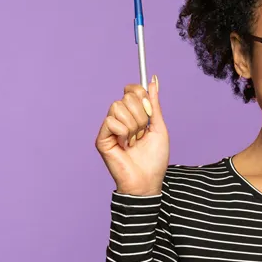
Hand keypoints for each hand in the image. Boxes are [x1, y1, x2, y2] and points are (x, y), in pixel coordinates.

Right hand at [96, 76, 167, 195]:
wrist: (148, 181)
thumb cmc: (155, 159)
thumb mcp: (159, 127)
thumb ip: (154, 104)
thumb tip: (154, 80)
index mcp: (133, 115)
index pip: (130, 90)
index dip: (140, 93)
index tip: (149, 109)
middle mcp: (119, 119)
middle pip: (126, 96)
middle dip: (140, 115)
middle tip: (142, 133)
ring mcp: (109, 128)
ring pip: (117, 107)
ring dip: (133, 126)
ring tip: (134, 141)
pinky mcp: (102, 138)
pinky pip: (111, 121)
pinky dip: (123, 133)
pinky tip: (125, 145)